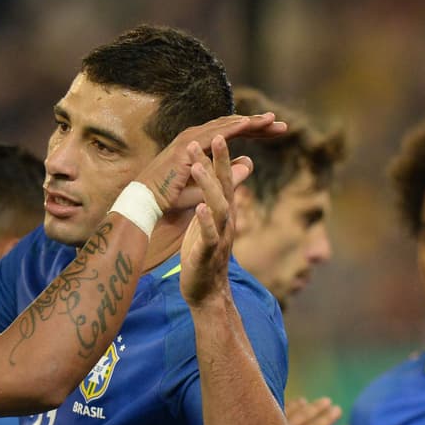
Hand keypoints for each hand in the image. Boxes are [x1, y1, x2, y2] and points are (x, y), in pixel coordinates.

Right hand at [136, 113, 285, 212]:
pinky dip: (232, 128)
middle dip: (258, 124)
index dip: (254, 132)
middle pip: (233, 125)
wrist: (147, 201)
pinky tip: (249, 125)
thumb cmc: (171, 196)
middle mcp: (196, 137)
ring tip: (271, 120)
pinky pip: (213, 134)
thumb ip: (228, 175)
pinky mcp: (187, 146)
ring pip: (226, 126)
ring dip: (249, 122)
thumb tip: (250, 163)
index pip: (232, 134)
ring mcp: (191, 139)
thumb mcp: (208, 186)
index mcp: (201, 145)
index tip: (276, 132)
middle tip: (281, 124)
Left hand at [178, 136, 245, 306]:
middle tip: (216, 136)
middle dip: (221, 161)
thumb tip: (226, 177)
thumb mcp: (212, 222)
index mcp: (223, 211)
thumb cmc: (205, 255)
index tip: (216, 131)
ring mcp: (218, 236)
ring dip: (208, 185)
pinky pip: (209, 235)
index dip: (221, 155)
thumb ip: (219, 199)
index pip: (224, 177)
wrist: (206, 293)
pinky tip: (199, 207)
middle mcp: (225, 220)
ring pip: (218, 206)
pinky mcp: (207, 254)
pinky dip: (205, 221)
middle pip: (226, 185)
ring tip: (198, 166)